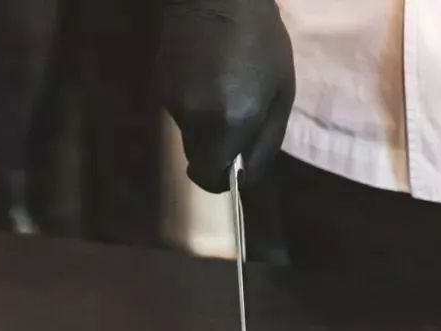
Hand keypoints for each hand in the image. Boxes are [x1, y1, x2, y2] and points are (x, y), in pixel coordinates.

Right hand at [158, 0, 294, 192]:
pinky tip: (206, 74)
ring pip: (190, 134)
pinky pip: (181, 110)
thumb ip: (265, 142)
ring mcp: (172, 103)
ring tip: (223, 88)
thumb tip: (245, 176)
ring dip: (207, 124)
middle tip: (237, 122)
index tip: (235, 170)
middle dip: (217, 151)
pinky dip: (195, 103)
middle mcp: (194, 120)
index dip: (223, 181)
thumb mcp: (281, 93)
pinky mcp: (159, 86)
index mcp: (229, 123)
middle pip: (199, 158)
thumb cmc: (261, 40)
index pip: (212, 178)